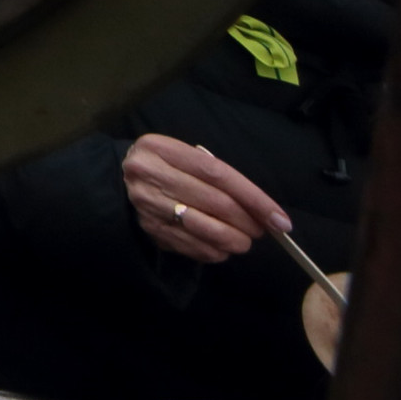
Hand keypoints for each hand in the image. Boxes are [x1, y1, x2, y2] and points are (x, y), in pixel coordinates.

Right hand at [123, 134, 285, 262]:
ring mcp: (147, 204)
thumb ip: (219, 177)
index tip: (279, 219)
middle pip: (215, 202)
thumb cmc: (166, 166)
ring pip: (206, 228)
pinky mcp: (149, 229)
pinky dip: (215, 251)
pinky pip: (192, 246)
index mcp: (161, 148)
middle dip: (248, 221)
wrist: (120, 178)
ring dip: (235, 240)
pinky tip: (222, 247)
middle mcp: (149, 174)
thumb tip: (265, 212)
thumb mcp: (185, 157)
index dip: (253, 198)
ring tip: (244, 241)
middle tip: (262, 230)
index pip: (218, 174)